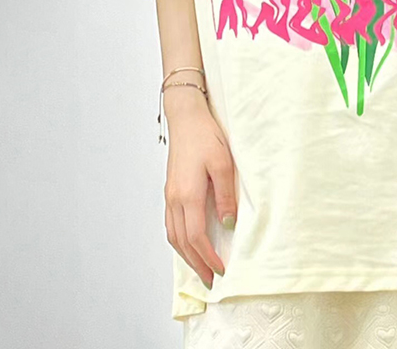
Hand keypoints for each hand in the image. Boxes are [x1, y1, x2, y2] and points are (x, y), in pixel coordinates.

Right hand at [163, 87, 237, 287]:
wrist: (186, 117)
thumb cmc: (205, 136)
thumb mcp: (223, 163)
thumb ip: (225, 195)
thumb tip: (227, 223)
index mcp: (187, 195)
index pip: (196, 237)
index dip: (208, 257)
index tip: (220, 269)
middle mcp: (174, 199)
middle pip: (182, 241)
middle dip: (196, 264)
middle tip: (210, 279)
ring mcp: (169, 195)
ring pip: (173, 235)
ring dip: (186, 254)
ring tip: (200, 267)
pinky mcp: (170, 190)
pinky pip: (170, 223)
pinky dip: (179, 239)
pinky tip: (189, 242)